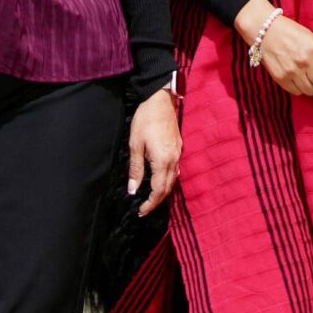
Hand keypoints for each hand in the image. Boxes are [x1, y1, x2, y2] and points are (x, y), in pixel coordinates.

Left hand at [127, 91, 181, 216]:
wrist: (160, 101)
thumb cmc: (145, 120)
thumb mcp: (135, 145)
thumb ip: (136, 170)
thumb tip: (133, 190)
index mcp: (163, 161)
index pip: (159, 191)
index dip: (150, 204)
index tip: (141, 211)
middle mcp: (174, 161)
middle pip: (168, 188)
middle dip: (156, 201)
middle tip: (144, 209)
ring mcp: (178, 154)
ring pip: (173, 180)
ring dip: (162, 192)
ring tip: (150, 199)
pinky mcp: (179, 149)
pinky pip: (175, 171)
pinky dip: (167, 181)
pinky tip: (159, 181)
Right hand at [236, 1, 312, 97]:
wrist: (264, 30)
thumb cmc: (289, 31)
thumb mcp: (310, 37)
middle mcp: (305, 62)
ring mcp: (292, 71)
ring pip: (310, 90)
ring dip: (311, 86)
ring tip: (306, 77)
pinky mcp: (280, 78)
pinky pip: (296, 91)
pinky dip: (299, 88)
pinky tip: (296, 79)